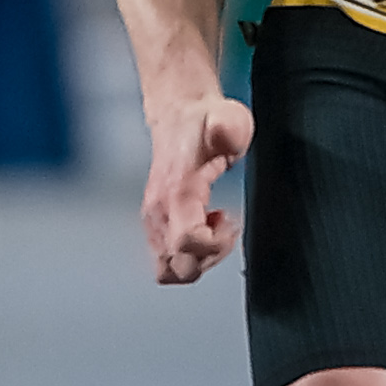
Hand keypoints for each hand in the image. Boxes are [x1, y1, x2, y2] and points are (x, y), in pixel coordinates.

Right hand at [140, 92, 252, 284]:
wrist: (181, 115)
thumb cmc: (207, 120)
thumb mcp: (227, 118)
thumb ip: (227, 129)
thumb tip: (226, 137)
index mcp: (176, 192)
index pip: (188, 242)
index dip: (216, 244)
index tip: (231, 220)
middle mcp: (158, 212)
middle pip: (178, 267)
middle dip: (209, 258)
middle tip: (226, 229)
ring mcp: (154, 221)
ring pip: (170, 270)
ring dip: (200, 260)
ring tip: (217, 228)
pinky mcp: (157, 224)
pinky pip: (168, 260)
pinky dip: (191, 254)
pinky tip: (208, 225)